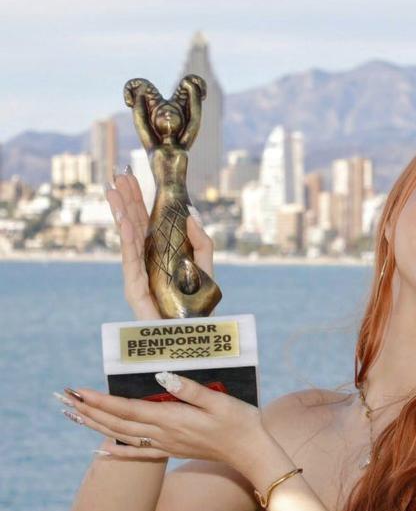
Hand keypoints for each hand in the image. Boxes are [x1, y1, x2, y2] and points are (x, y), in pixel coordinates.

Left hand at [59, 372, 268, 474]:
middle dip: (89, 411)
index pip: (127, 409)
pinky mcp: (173, 450)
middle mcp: (164, 434)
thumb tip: (160, 376)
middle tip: (64, 399)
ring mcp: (167, 445)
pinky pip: (138, 453)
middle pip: (117, 423)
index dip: (101, 400)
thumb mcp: (220, 401)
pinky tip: (101, 450)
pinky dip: (116, 452)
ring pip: (122, 436)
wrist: (252, 453)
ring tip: (74, 416)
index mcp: (172, 419)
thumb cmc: (241, 423)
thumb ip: (189, 389)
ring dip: (96, 426)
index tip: (79, 391)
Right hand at [105, 171, 213, 320]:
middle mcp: (145, 261)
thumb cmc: (198, 306)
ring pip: (127, 239)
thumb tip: (190, 214)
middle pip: (134, 225)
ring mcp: (138, 274)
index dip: (139, 200)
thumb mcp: (205, 268)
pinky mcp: (135, 289)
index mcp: (159, 254)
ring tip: (114, 191)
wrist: (193, 335)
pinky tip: (125, 220)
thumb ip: (202, 243)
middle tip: (119, 175)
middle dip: (127, 200)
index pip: (145, 221)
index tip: (132, 177)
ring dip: (121, 213)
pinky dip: (128, 240)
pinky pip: (131, 261)